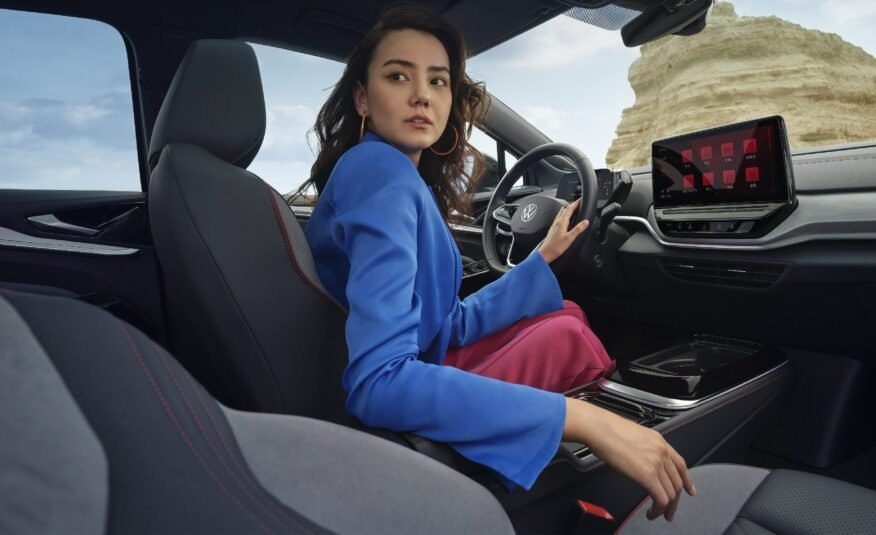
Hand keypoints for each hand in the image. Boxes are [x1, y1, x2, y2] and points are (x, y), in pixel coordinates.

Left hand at [537, 197, 589, 263]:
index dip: (575, 203)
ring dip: (567, 210)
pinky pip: (558, 219)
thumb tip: (585, 222)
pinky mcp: (553, 230)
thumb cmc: (555, 247)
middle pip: (565, 210)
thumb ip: (578, 229)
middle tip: (577, 203)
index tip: (580, 200)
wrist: (545, 254)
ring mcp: (554, 225)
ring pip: (561, 214)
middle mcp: (557, 222)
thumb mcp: (570, 238)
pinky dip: (563, 216)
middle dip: (572, 205)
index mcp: (562, 222)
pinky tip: (563, 219)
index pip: (569, 209)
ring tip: (571, 208)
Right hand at [564, 398, 695, 521]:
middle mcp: (661, 451)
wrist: (599, 428)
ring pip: (671, 493)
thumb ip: (642, 449)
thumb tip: (639, 462)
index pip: (681, 464)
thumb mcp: (632, 436)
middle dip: (675, 501)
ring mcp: (656, 462)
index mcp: (659, 441)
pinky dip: (658, 509)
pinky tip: (651, 511)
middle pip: (677, 482)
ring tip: (657, 514)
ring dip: (666, 508)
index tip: (689, 490)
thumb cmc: (607, 429)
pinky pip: (661, 498)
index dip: (687, 480)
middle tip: (670, 511)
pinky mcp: (647, 474)